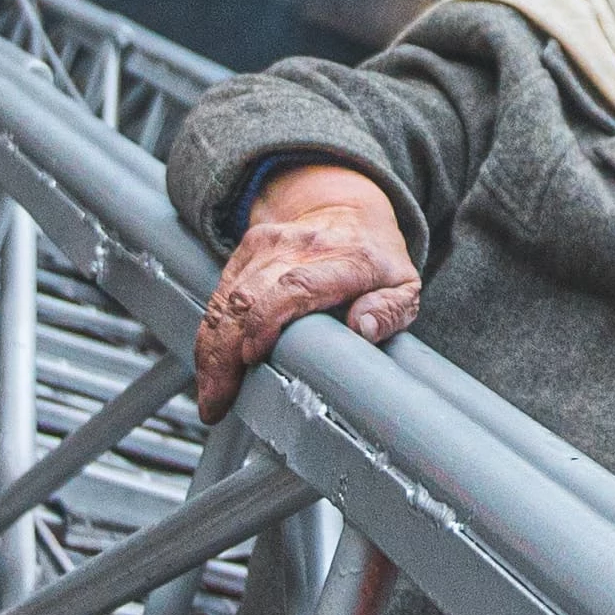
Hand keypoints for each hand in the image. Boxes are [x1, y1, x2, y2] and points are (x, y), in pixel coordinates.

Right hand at [195, 164, 419, 408]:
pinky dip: (211, 333)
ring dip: (211, 351)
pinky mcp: (248, 247)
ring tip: (210, 396)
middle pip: (249, 298)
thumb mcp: (404, 289)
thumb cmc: (377, 263)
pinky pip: (220, 294)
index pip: (295, 287)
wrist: (350, 213)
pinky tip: (210, 368)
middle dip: (225, 353)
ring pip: (227, 300)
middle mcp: (302, 247)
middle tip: (217, 401)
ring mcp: (270, 245)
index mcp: (347, 260)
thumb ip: (389, 312)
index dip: (266, 321)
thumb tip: (361, 327)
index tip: (252, 357)